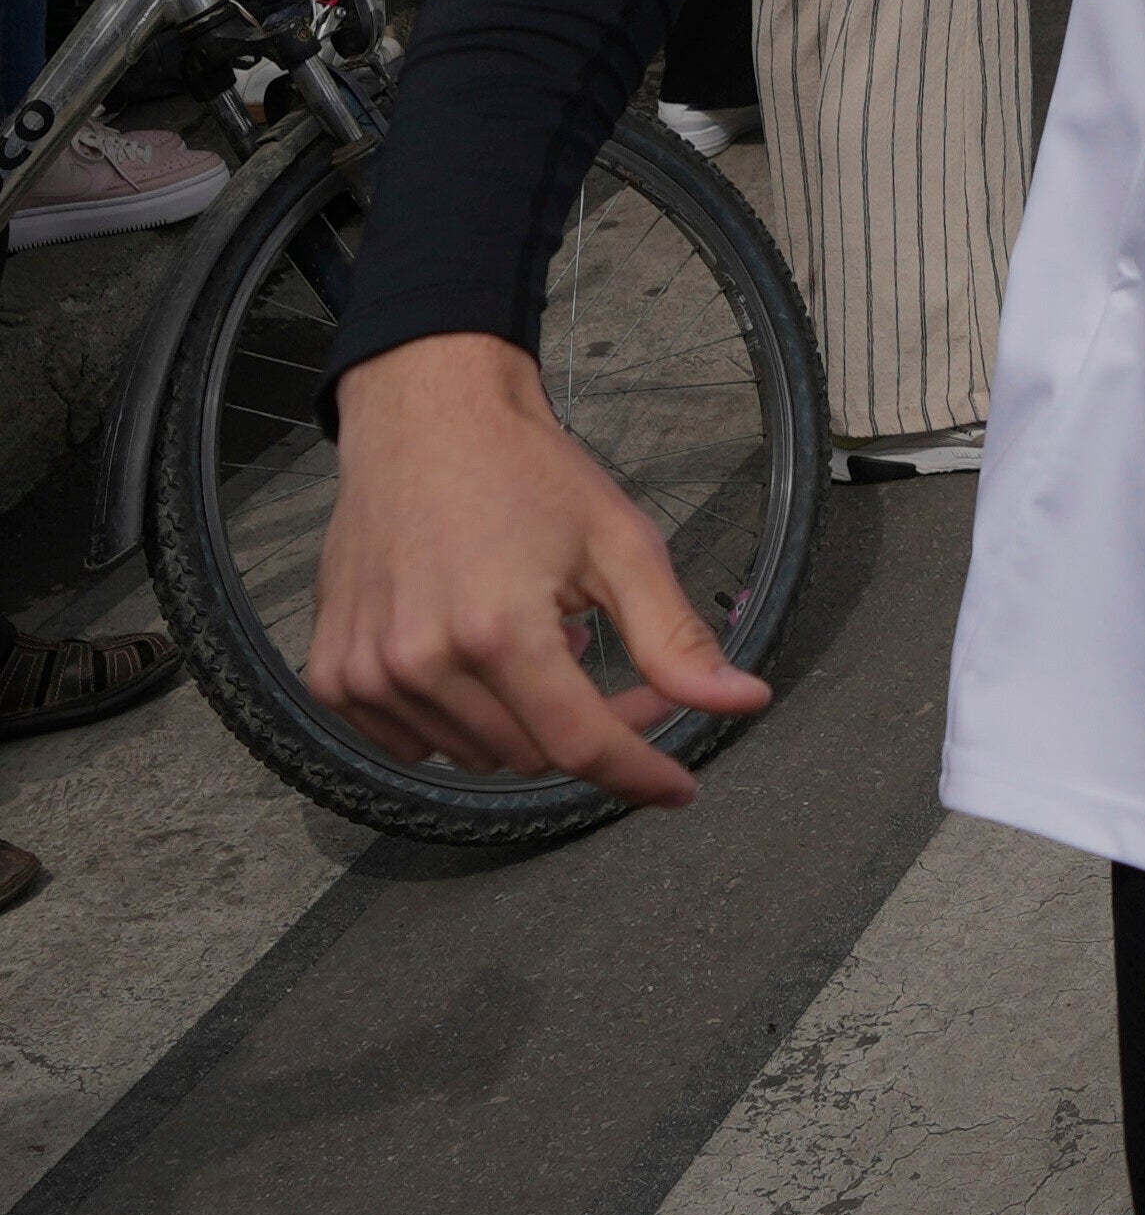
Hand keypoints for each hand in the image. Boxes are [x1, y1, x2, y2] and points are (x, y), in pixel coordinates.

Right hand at [306, 338, 772, 806]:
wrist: (425, 424)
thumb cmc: (529, 476)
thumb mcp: (623, 546)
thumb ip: (676, 638)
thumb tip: (744, 701)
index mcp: (497, 632)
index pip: (580, 746)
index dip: (638, 774)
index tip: (679, 790)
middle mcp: (420, 662)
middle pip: (533, 754)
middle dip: (588, 723)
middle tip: (605, 654)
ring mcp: (366, 674)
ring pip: (477, 754)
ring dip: (520, 716)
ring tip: (536, 634)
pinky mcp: (331, 676)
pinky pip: (414, 743)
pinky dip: (458, 717)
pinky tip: (474, 652)